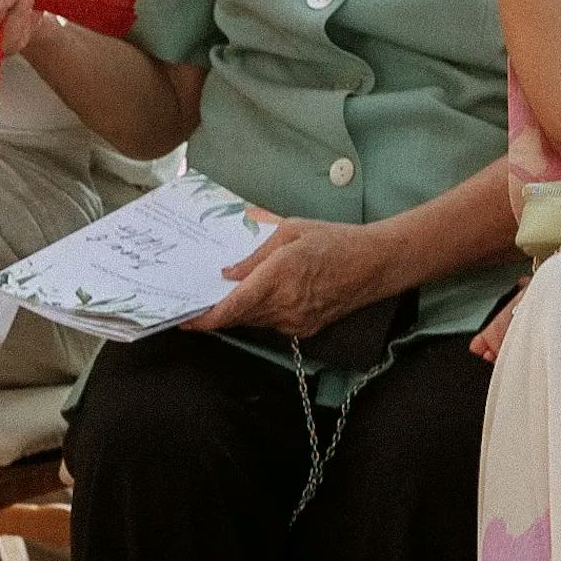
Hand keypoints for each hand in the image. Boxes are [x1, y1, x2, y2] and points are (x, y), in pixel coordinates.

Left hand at [194, 212, 399, 340]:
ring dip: (236, 313)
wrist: (376, 264)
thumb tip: (228, 274)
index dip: (206, 319)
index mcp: (280, 276)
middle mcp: (285, 305)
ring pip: (254, 322)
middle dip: (215, 313)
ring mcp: (296, 321)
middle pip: (238, 318)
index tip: (184, 319)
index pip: (234, 308)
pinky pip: (271, 324)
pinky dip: (258, 314)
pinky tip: (256, 299)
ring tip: (222, 297)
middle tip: (194, 302)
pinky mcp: (305, 329)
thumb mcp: (291, 231)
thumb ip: (256, 253)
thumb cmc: (335, 240)